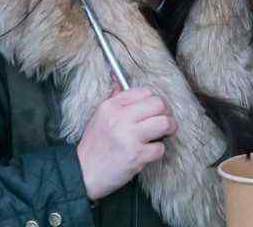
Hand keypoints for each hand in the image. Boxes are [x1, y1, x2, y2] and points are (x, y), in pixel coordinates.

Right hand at [76, 83, 175, 200]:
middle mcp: (120, 118)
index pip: (145, 92)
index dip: (155, 101)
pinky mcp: (136, 155)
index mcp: (111, 106)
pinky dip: (157, 151)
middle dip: (167, 113)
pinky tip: (148, 153)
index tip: (155, 110)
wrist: (83, 173)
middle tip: (165, 122)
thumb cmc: (94, 145)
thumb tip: (119, 79)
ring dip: (169, 130)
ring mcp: (129, 137)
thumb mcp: (99, 117)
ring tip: (163, 135)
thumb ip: (114, 99)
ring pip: (165, 123)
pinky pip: (160, 148)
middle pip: (159, 104)